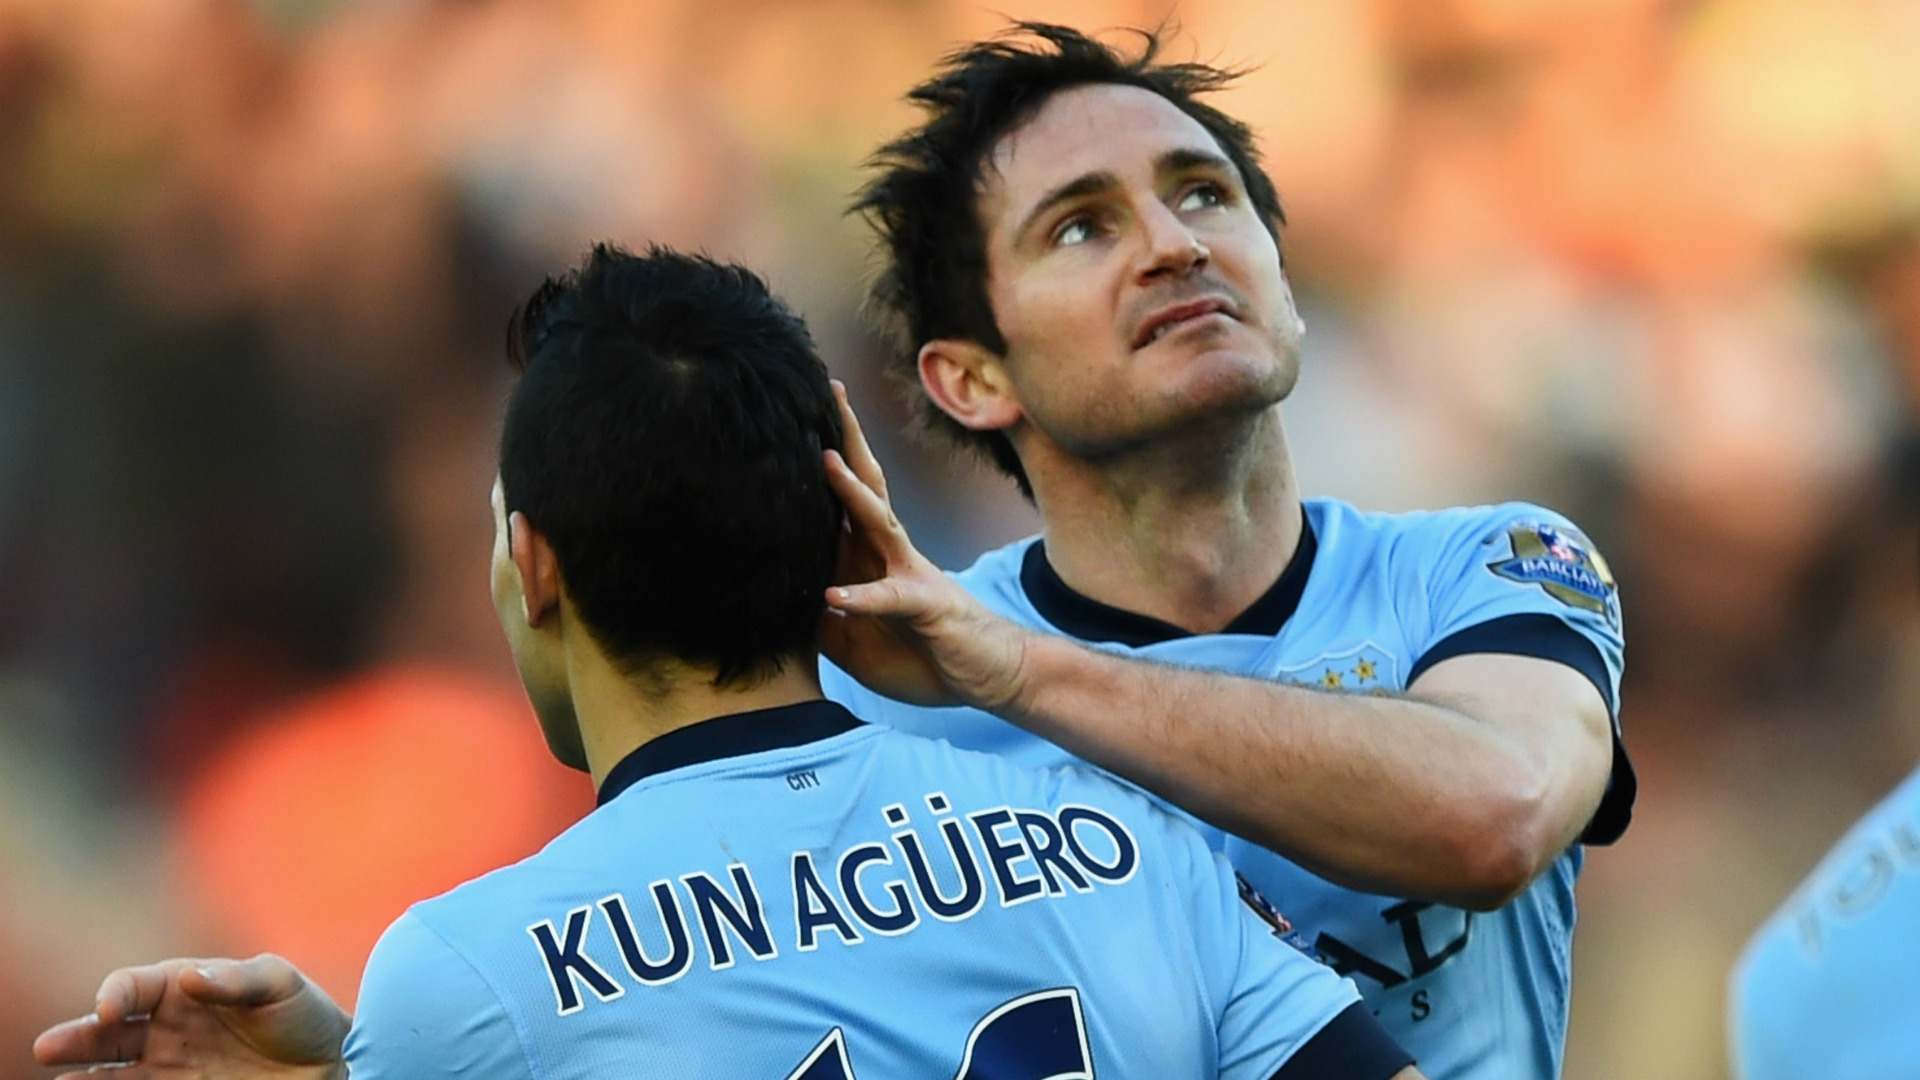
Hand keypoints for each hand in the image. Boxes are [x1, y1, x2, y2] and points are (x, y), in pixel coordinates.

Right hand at [32, 954, 349, 1079]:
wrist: (329, 1062)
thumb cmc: (303, 1013)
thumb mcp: (280, 985)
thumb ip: (239, 980)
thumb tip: (190, 977)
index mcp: (185, 987)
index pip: (136, 985)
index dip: (117, 993)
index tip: (110, 1009)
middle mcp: (167, 1028)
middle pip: (109, 1033)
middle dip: (77, 1038)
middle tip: (48, 1048)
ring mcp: (170, 1067)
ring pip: (114, 1074)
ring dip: (86, 1078)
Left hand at [820, 382, 1031, 711]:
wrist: (997, 675)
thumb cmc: (929, 655)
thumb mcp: (859, 643)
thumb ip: (824, 622)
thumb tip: (785, 609)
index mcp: (874, 557)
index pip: (845, 500)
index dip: (824, 463)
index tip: (799, 419)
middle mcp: (893, 554)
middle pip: (867, 486)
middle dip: (845, 441)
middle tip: (828, 393)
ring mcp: (913, 574)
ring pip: (880, 524)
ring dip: (852, 493)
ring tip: (825, 462)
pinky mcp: (929, 606)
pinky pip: (892, 597)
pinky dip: (864, 595)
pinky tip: (836, 594)